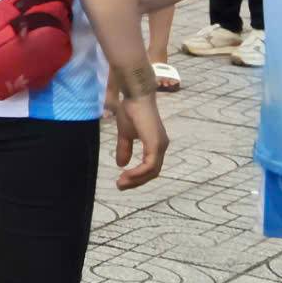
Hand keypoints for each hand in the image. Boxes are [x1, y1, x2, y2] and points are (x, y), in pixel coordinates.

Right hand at [108, 71, 168, 188]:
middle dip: (136, 182)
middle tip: (120, 186)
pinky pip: (149, 165)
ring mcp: (160, 145)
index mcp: (156, 144)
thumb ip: (124, 149)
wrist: (135, 96)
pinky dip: (138, 173)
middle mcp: (162, 146)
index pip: (150, 167)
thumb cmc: (131, 110)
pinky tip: (126, 174)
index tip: (121, 181)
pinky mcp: (155, 144)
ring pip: (152, 172)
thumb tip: (121, 164)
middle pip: (152, 173)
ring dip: (136, 179)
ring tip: (121, 183)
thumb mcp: (125, 134)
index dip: (137, 176)